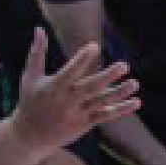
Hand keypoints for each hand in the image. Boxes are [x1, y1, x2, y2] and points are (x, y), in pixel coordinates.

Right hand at [11, 30, 139, 153]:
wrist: (30, 136)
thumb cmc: (29, 101)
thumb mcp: (29, 77)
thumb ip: (37, 53)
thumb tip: (39, 28)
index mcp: (53, 88)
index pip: (69, 72)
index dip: (81, 59)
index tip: (94, 46)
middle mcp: (67, 101)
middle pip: (90, 88)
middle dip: (107, 77)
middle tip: (124, 65)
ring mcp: (78, 114)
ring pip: (102, 103)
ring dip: (120, 94)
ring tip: (134, 83)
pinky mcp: (85, 124)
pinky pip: (106, 116)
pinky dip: (121, 110)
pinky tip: (136, 102)